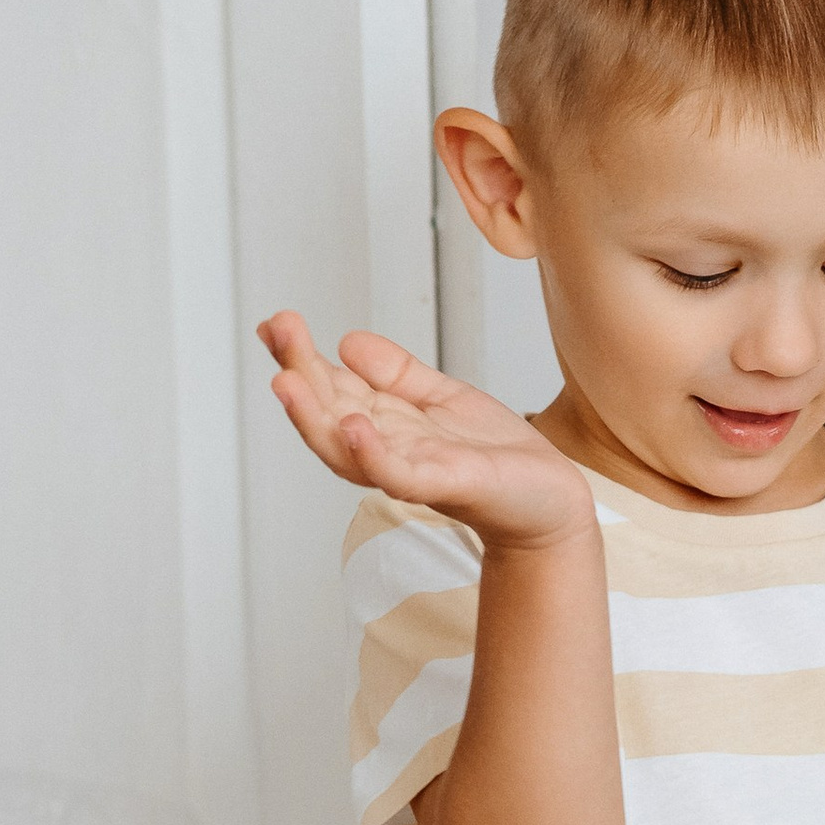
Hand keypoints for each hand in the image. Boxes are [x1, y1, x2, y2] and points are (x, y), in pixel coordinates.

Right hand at [256, 312, 593, 549]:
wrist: (550, 501)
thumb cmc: (497, 458)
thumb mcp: (442, 399)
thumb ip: (395, 374)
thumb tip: (346, 341)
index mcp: (386, 425)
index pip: (332, 389)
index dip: (301, 357)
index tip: (274, 324)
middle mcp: (389, 449)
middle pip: (328, 414)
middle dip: (298, 374)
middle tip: (276, 331)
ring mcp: (413, 470)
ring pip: (348, 450)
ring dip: (314, 418)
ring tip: (288, 382)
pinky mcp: (445, 487)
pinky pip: (399, 476)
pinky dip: (373, 454)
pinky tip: (353, 425)